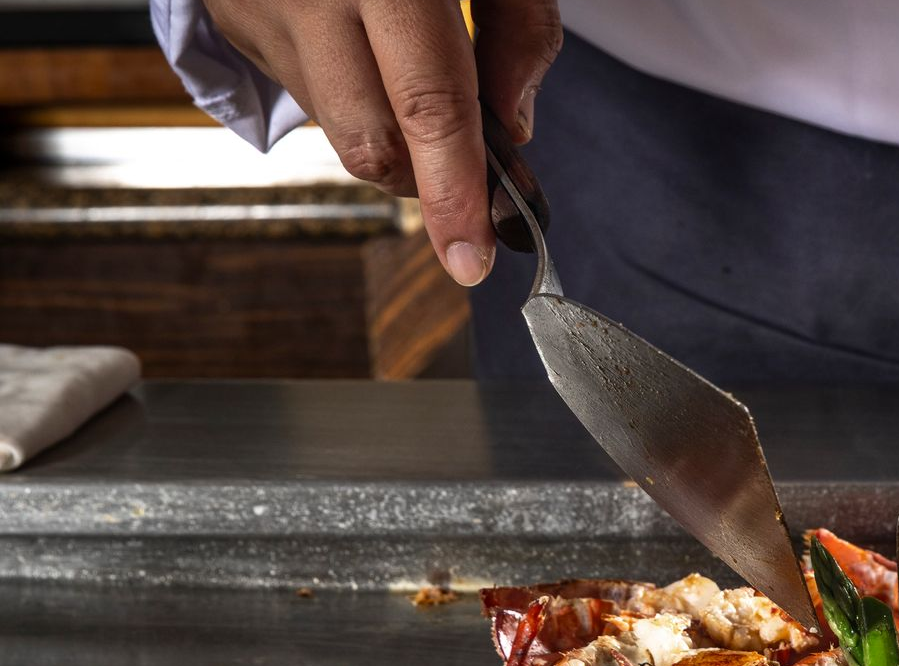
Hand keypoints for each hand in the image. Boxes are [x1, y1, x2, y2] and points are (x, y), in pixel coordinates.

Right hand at [205, 0, 562, 285]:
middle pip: (373, 142)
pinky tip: (359, 43)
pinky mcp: (228, 17)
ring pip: (336, 130)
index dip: (456, 192)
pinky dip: (346, 92)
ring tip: (415, 83)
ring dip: (390, 138)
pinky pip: (301, 91)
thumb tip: (513, 128)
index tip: (473, 258)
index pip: (428, 105)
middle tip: (469, 167)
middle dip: (429, 178)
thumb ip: (520, 28)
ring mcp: (257, 7)